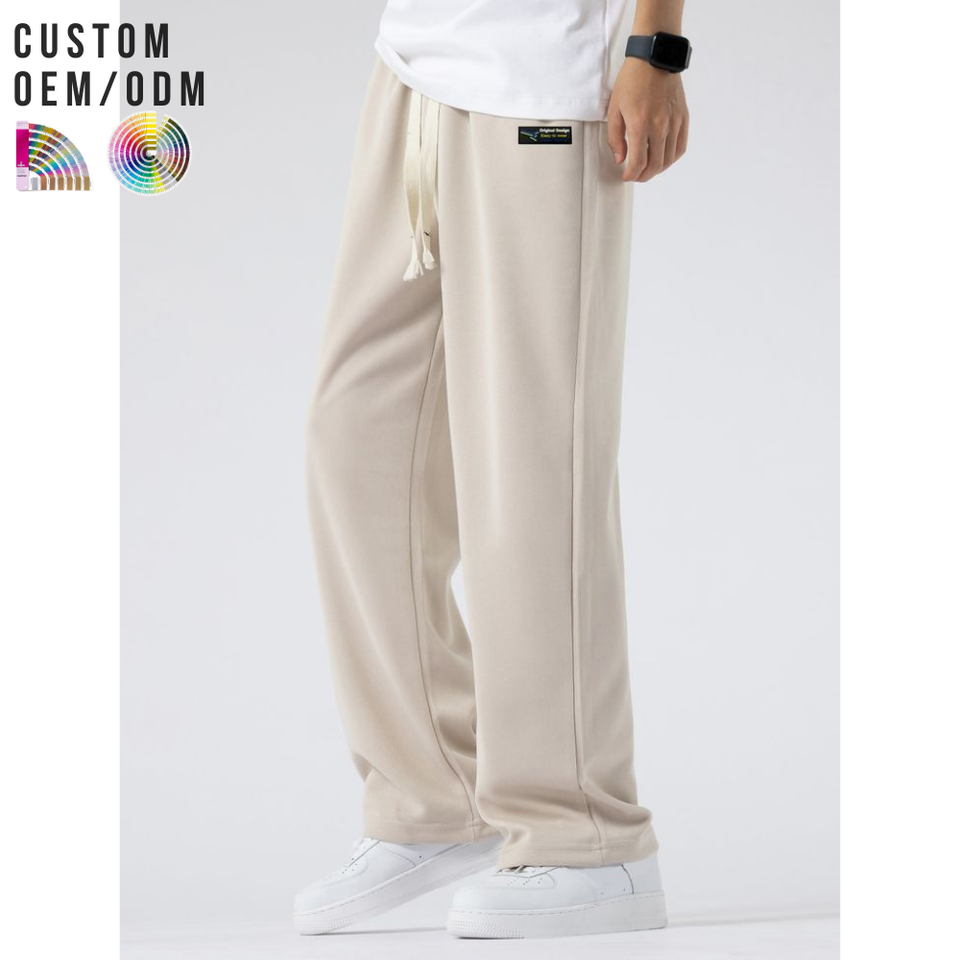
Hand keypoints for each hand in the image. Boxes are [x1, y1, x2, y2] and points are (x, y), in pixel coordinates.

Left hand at [608, 58, 688, 182]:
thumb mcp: (614, 108)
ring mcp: (674, 122)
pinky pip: (680, 147)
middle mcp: (660, 126)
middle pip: (655, 165)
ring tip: (647, 168)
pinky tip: (662, 158)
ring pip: (668, 159)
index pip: (638, 163)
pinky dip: (671, 158)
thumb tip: (620, 159)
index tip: (625, 176)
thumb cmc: (632, 80)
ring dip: (657, 169)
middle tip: (635, 175)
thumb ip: (615, 137)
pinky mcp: (683, 118)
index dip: (631, 175)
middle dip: (643, 176)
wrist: (655, 57)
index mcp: (640, 124)